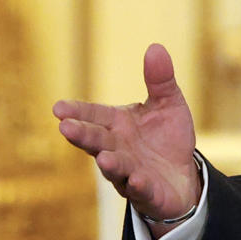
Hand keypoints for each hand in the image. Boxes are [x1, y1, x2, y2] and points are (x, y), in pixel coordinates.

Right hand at [52, 43, 201, 220]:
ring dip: (109, 164)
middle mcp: (117, 148)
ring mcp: (129, 172)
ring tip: (104, 158)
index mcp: (118, 124)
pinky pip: (140, 189)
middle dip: (82, 136)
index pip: (94, 116)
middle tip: (66, 128)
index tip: (58, 108)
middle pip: (97, 141)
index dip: (77, 112)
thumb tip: (156, 47)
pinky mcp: (147, 192)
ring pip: (115, 168)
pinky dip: (137, 185)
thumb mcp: (169, 104)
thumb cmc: (167, 138)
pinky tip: (136, 179)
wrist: (182, 176)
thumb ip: (160, 80)